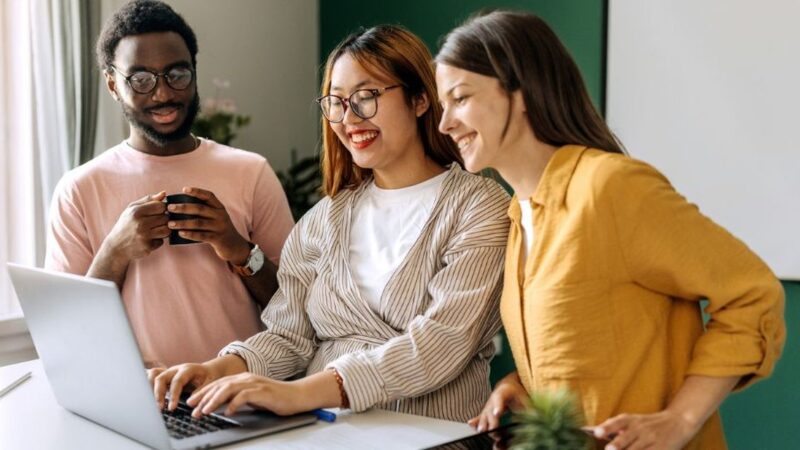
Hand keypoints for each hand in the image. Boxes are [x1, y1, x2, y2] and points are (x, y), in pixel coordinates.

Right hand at [104, 192, 168, 260]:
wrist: (115, 247)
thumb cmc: (125, 225)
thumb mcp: (132, 209)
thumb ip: (148, 200)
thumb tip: (164, 193)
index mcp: (136, 211)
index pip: (161, 206)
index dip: (161, 209)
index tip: (157, 212)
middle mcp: (140, 223)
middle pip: (165, 218)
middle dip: (163, 220)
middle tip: (154, 222)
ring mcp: (144, 236)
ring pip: (167, 230)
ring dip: (163, 230)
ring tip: (154, 230)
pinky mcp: (147, 247)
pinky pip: (161, 241)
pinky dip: (157, 240)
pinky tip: (149, 239)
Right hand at [150, 355, 246, 410]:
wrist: (209, 371)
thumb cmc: (210, 377)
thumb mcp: (211, 383)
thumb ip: (201, 392)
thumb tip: (190, 403)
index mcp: (188, 369)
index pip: (177, 381)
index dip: (173, 395)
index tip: (172, 408)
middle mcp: (176, 369)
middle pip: (161, 378)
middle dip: (158, 394)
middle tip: (160, 409)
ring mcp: (169, 372)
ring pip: (153, 375)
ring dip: (150, 389)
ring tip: (151, 404)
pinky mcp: (165, 377)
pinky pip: (152, 378)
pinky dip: (148, 386)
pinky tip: (148, 399)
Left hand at [166, 187, 249, 263]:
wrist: (234, 245)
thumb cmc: (218, 229)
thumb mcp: (216, 217)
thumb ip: (204, 211)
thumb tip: (180, 205)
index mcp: (219, 208)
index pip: (209, 195)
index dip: (197, 191)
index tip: (184, 189)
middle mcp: (221, 215)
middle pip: (200, 209)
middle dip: (183, 207)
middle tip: (169, 208)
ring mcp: (220, 227)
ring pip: (199, 223)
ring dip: (183, 223)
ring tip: (170, 223)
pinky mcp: (218, 239)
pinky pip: (202, 236)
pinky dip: (190, 234)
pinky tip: (180, 233)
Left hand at [186, 373, 310, 417]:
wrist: (296, 395)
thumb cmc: (275, 398)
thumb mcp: (252, 398)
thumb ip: (238, 398)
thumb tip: (221, 406)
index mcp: (243, 379)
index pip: (218, 384)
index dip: (203, 392)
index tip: (191, 402)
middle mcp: (246, 378)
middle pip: (220, 385)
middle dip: (204, 397)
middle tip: (192, 408)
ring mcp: (254, 383)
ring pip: (229, 389)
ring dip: (214, 400)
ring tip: (205, 410)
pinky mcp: (262, 391)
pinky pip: (244, 396)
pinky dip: (234, 404)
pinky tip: (228, 412)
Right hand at [469, 371, 527, 431]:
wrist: (508, 386)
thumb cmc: (517, 393)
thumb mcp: (525, 398)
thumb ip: (530, 408)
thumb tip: (537, 417)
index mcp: (504, 391)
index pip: (500, 398)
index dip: (498, 406)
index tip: (497, 413)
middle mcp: (493, 398)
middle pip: (490, 409)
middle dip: (491, 421)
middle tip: (494, 431)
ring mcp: (488, 404)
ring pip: (484, 414)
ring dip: (483, 423)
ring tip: (482, 431)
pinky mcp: (486, 411)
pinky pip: (480, 416)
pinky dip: (476, 421)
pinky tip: (471, 424)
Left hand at [593, 410, 696, 449]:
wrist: (679, 421)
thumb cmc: (650, 423)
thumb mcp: (635, 420)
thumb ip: (617, 427)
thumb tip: (596, 432)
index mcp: (632, 420)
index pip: (617, 422)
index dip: (607, 427)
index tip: (597, 432)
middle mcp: (641, 428)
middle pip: (626, 438)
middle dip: (616, 445)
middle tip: (609, 449)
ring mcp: (652, 439)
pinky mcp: (662, 449)